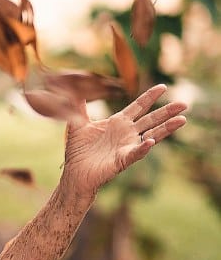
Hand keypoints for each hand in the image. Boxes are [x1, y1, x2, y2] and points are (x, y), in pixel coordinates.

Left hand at [63, 84, 186, 193]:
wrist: (74, 173)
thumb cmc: (78, 151)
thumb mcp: (77, 124)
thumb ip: (79, 106)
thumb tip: (76, 87)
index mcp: (118, 123)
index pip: (138, 107)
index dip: (150, 97)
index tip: (163, 86)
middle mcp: (126, 133)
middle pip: (151, 119)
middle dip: (167, 111)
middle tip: (185, 103)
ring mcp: (127, 146)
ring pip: (152, 135)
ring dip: (166, 128)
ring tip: (182, 120)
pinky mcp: (123, 160)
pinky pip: (136, 153)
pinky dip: (143, 147)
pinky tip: (150, 141)